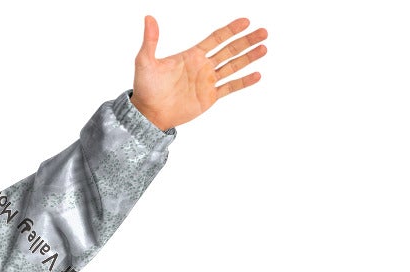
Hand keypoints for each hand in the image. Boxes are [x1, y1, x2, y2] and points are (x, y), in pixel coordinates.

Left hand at [132, 15, 267, 130]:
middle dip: (246, 41)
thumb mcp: (145, 61)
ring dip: (249, 57)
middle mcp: (203, 66)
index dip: (231, 30)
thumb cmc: (145, 88)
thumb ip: (150, 40)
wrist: (148, 114)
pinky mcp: (208, 98)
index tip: (246, 21)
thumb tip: (148, 17)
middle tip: (264, 32)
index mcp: (192, 55)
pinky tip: (257, 75)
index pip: (216, 38)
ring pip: (233, 66)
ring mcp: (207, 82)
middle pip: (230, 50)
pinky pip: (229, 88)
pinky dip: (243, 82)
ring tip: (264, 48)